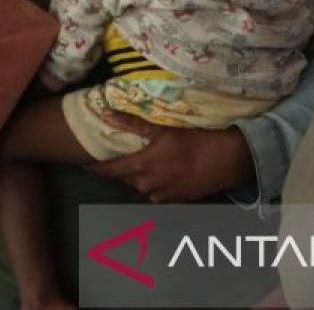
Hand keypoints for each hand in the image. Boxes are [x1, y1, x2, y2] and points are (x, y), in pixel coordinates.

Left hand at [85, 111, 252, 202]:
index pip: (109, 170)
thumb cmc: (194, 140)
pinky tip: (163, 170)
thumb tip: (106, 114)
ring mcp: (162, 196)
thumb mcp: (162, 129)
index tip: (84, 164)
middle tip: (118, 155)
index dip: (95, 167)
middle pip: (125, 178)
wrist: (229, 160)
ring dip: (138, 175)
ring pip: (141, 185)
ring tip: (143, 161)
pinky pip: (157, 191)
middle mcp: (147, 186)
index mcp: (140, 168)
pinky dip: (154, 181)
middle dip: (119, 168)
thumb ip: (132, 124)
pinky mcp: (177, 200)